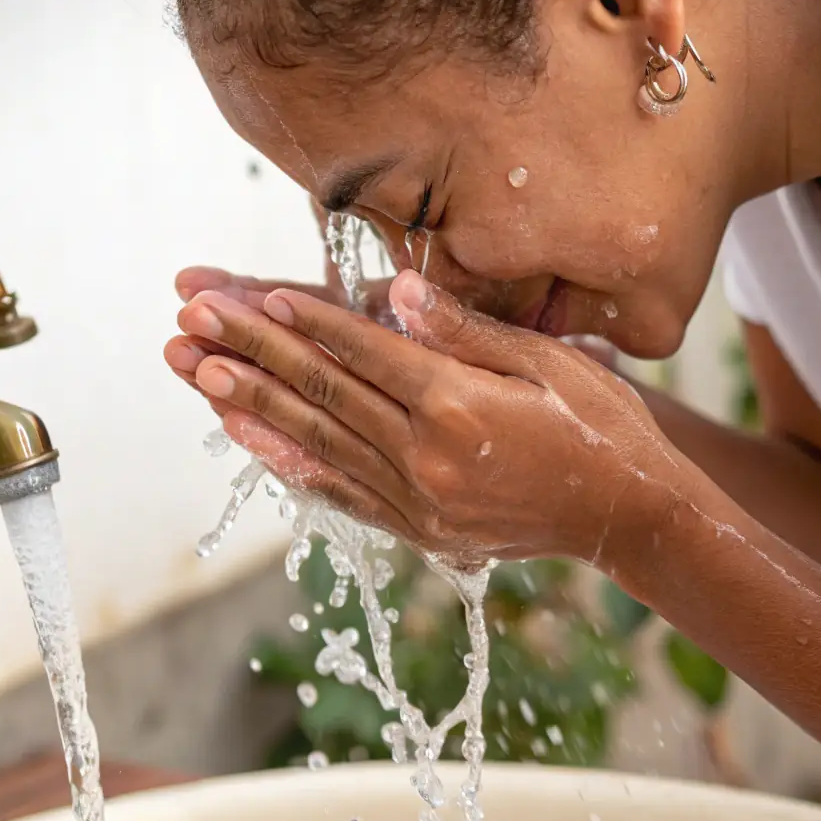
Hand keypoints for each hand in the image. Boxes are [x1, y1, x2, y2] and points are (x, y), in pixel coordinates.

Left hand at [171, 270, 685, 567]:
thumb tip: (396, 294)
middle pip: (326, 393)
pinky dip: (296, 467)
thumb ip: (468, 332)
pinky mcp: (422, 530)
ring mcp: (421, 501)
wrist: (627, 516)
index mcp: (462, 406)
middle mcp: (430, 457)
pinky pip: (345, 496)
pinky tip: (255, 442)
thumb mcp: (551, 363)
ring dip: (255, 406)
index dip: (302, 318)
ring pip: (322, 444)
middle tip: (193, 320)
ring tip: (201, 373)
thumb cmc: (602, 427)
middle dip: (254, 351)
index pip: (363, 351)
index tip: (249, 291)